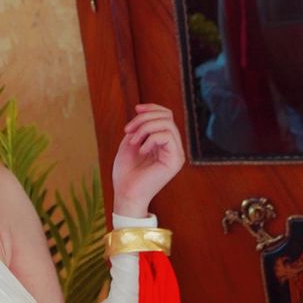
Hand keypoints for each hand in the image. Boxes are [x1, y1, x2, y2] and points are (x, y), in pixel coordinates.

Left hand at [112, 103, 185, 217]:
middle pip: (167, 117)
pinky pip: (166, 136)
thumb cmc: (126, 174)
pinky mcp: (175, 160)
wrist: (125, 195)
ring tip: (132, 142)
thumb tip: (144, 111)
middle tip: (128, 131)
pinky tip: (141, 150)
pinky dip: (150, 138)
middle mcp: (173, 147)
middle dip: (145, 118)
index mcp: (164, 143)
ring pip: (167, 124)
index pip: (166, 116)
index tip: (136, 109)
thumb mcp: (130, 143)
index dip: (152, 108)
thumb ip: (139, 127)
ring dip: (145, 128)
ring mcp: (176, 154)